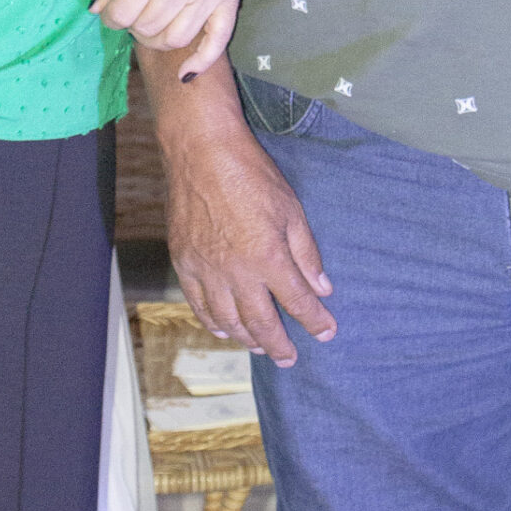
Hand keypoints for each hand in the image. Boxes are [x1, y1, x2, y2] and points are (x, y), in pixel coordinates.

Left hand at [93, 0, 252, 78]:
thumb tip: (98, 8)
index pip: (120, 15)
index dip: (109, 16)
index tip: (112, 8)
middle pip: (145, 29)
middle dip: (131, 25)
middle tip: (133, 9)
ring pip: (175, 39)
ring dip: (156, 39)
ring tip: (152, 23)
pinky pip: (217, 41)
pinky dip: (200, 61)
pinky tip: (184, 72)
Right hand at [162, 112, 335, 366]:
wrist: (201, 152)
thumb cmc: (251, 174)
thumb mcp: (291, 210)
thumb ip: (306, 254)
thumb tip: (322, 288)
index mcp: (268, 257)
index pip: (298, 302)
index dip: (315, 322)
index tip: (327, 333)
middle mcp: (236, 272)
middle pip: (261, 323)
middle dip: (280, 345)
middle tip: (290, 358)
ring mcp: (206, 270)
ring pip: (228, 321)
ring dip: (247, 338)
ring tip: (261, 346)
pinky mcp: (183, 262)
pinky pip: (198, 305)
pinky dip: (213, 323)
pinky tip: (224, 330)